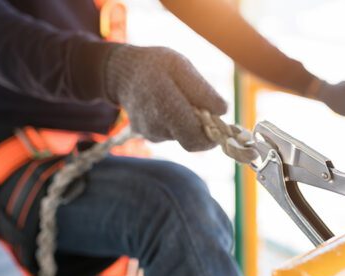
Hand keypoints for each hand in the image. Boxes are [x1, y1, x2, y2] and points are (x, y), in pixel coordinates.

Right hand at [105, 45, 226, 150]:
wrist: (122, 73)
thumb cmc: (156, 65)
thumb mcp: (181, 66)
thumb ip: (202, 90)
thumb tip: (223, 111)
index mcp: (165, 103)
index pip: (194, 136)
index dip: (212, 134)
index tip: (219, 121)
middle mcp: (156, 124)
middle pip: (190, 141)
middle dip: (203, 130)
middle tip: (206, 113)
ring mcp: (150, 133)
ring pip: (181, 136)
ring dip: (188, 123)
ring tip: (181, 100)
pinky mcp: (148, 135)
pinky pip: (171, 133)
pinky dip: (177, 123)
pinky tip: (169, 105)